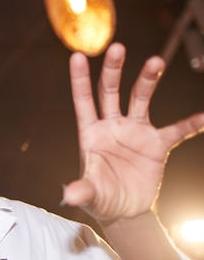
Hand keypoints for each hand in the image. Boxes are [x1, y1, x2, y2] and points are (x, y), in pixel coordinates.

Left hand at [63, 43, 203, 221]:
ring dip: (147, 80)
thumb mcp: (90, 195)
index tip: (77, 55)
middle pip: (110, 92)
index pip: (84, 101)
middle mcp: (112, 126)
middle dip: (113, 70)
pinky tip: (203, 117)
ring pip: (141, 99)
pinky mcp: (156, 145)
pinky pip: (176, 131)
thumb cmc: (101, 198)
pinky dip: (190, 124)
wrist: (124, 211)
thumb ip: (82, 191)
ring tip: (155, 61)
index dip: (80, 79)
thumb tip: (69, 195)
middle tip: (117, 47)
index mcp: (91, 133)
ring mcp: (135, 132)